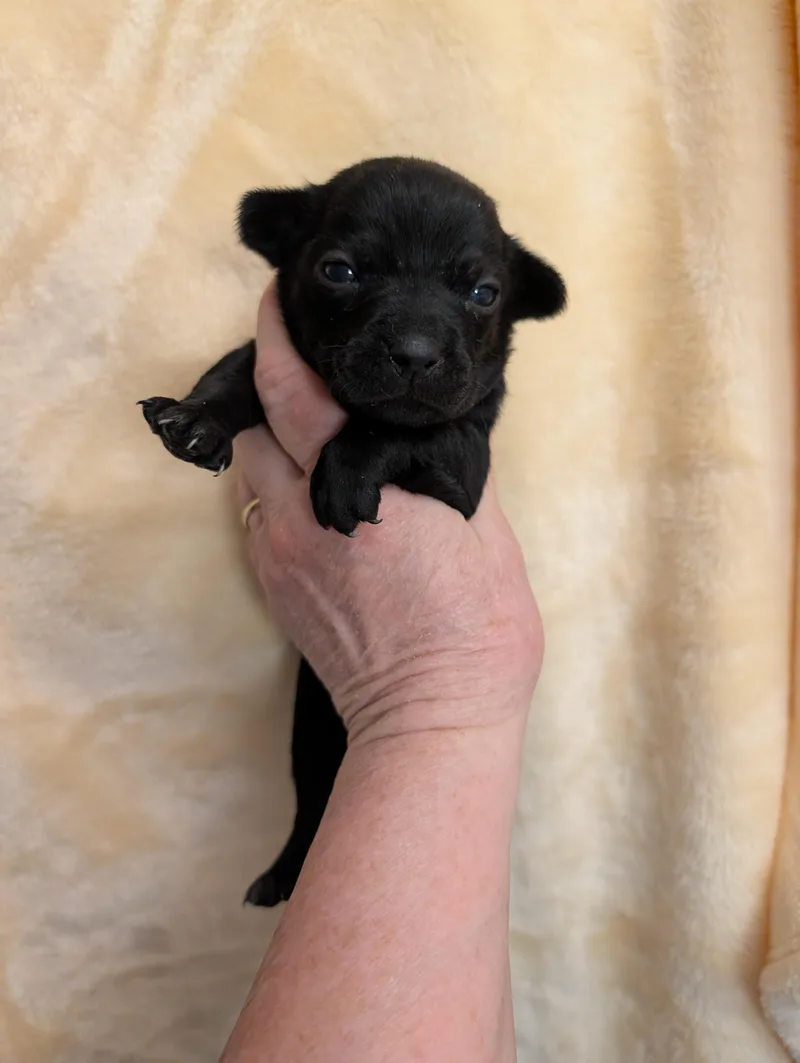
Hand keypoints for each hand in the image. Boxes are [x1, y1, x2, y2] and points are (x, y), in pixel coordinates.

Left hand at [235, 281, 543, 741]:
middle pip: (251, 423)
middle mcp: (301, 515)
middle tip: (301, 362)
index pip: (291, 389)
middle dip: (266, 385)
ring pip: (249, 469)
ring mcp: (280, 555)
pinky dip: (275, 485)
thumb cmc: (475, 629)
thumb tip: (433, 422)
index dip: (275, 334)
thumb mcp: (484, 528)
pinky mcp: (274, 588)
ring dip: (269, 438)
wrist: (433, 717)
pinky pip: (258, 513)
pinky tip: (313, 489)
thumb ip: (447, 463)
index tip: (277, 297)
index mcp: (358, 489)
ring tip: (309, 427)